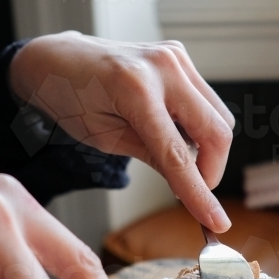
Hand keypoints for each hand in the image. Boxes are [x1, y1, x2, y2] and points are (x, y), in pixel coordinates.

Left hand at [9, 32, 234, 231]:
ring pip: (220, 117)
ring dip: (208, 148)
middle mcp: (162, 68)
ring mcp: (175, 57)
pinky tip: (172, 132)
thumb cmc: (71, 99)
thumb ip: (152, 157)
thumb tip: (189, 182)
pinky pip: (208, 101)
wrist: (57, 60)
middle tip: (193, 189)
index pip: (178, 155)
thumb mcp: (105, 140)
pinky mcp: (179, 56)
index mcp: (135, 90)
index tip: (217, 222)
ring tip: (175, 157)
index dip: (200, 193)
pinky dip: (199, 126)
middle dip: (212, 170)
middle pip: (217, 131)